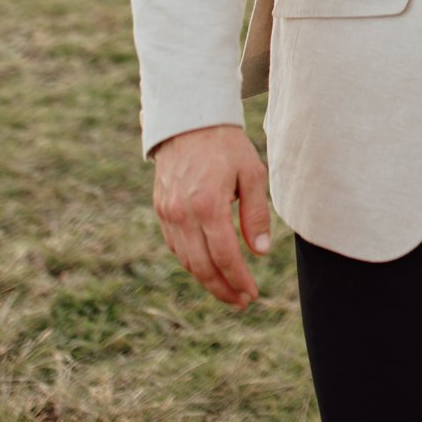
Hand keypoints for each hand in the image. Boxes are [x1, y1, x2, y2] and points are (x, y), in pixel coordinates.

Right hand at [152, 124, 273, 308]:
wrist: (188, 120)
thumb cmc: (226, 145)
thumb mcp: (251, 174)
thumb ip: (256, 214)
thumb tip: (260, 252)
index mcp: (208, 204)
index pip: (224, 256)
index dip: (238, 280)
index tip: (251, 294)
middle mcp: (182, 213)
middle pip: (202, 265)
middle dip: (222, 288)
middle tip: (241, 302)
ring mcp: (167, 212)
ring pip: (186, 259)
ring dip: (206, 280)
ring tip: (228, 290)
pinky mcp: (161, 208)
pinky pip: (175, 245)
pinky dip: (191, 261)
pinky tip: (208, 266)